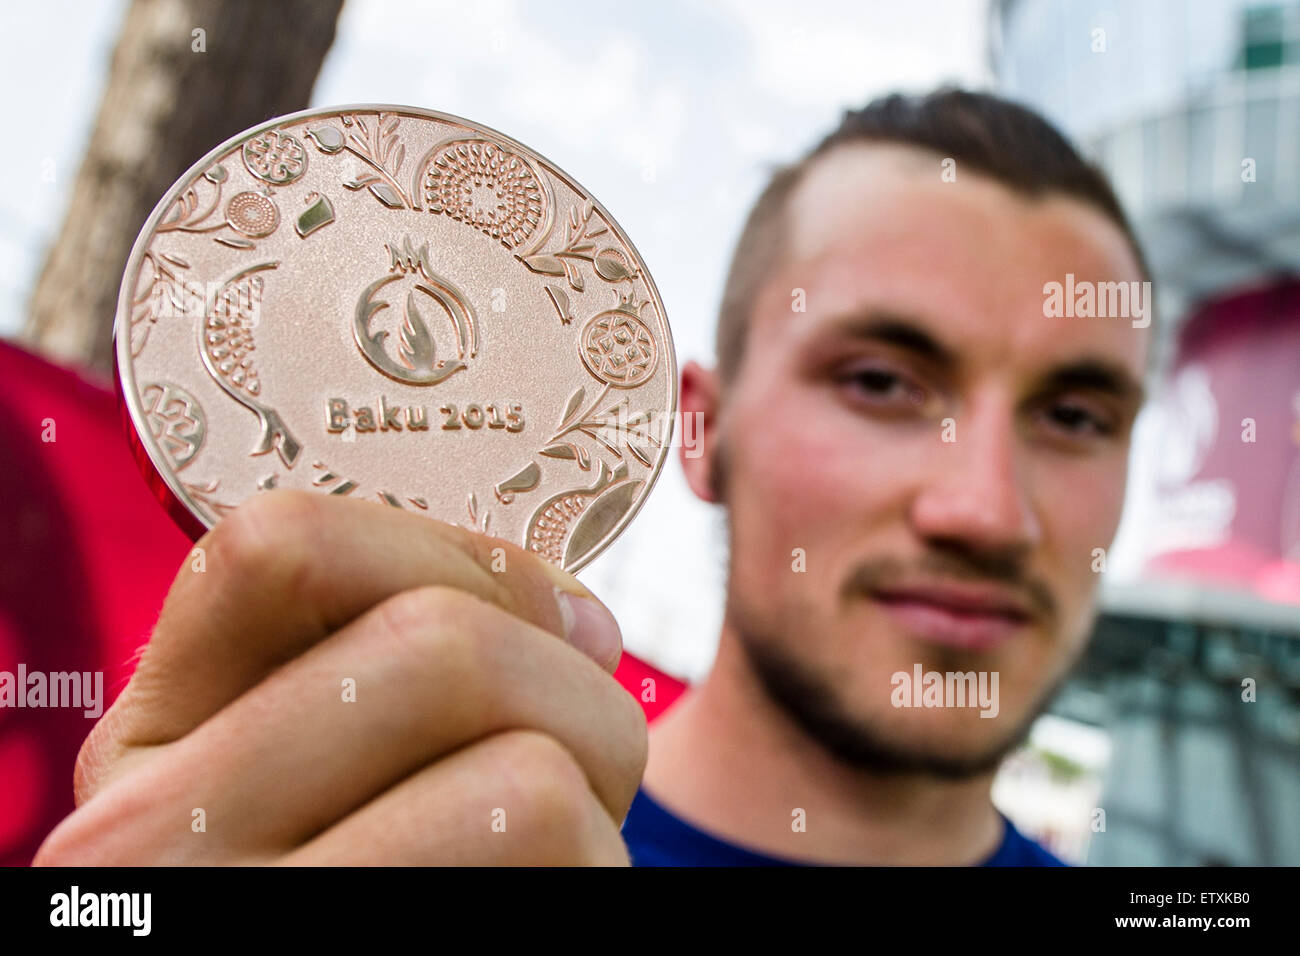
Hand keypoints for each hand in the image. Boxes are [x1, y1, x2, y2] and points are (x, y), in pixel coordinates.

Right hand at [34, 489, 646, 864]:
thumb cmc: (359, 884)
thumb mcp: (294, 780)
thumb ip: (373, 671)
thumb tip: (577, 616)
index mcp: (146, 753)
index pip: (282, 548)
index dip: (462, 557)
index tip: (555, 617)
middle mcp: (162, 849)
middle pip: (442, 651)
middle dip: (579, 692)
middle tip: (590, 760)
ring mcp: (264, 931)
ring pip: (525, 780)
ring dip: (600, 813)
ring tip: (558, 859)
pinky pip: (567, 873)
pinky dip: (599, 880)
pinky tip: (536, 911)